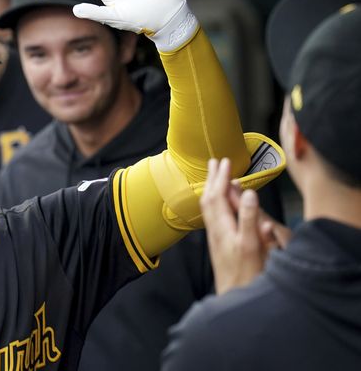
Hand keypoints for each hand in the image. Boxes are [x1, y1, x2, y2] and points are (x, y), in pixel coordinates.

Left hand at [200, 158, 289, 294]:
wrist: (234, 297)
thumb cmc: (246, 274)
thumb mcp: (251, 245)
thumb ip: (249, 218)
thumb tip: (248, 192)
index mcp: (223, 228)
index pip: (218, 196)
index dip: (222, 178)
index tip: (225, 161)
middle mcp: (215, 230)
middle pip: (209, 199)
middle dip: (212, 179)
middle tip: (215, 161)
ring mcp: (215, 237)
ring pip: (208, 207)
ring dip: (211, 188)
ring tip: (214, 175)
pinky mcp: (217, 244)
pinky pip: (211, 216)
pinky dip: (213, 202)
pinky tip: (216, 203)